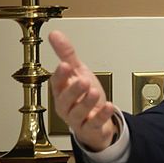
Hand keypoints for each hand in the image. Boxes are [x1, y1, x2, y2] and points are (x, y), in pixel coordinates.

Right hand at [48, 30, 116, 151]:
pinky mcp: (90, 128)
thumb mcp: (78, 72)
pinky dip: (101, 115)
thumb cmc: (85, 95)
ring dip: (86, 102)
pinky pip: (94, 123)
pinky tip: (109, 106)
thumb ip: (67, 54)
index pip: (57, 82)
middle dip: (73, 90)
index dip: (60, 75)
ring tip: (94, 92)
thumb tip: (55, 34)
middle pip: (65, 99)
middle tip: (83, 80)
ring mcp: (78, 118)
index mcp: (62, 90)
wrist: (96, 120)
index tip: (65, 66)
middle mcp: (66, 105)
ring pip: (78, 112)